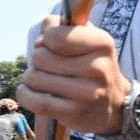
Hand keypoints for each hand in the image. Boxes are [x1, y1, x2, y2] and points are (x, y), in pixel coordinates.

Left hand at [17, 15, 128, 134]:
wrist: (114, 105)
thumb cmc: (92, 66)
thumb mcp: (87, 39)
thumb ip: (62, 26)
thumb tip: (45, 26)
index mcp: (101, 43)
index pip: (54, 36)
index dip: (45, 40)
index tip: (51, 46)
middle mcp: (98, 68)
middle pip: (40, 57)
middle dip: (37, 60)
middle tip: (48, 66)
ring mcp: (87, 93)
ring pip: (34, 78)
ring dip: (31, 78)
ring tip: (43, 80)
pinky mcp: (74, 114)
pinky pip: (34, 101)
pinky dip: (25, 94)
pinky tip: (31, 92)